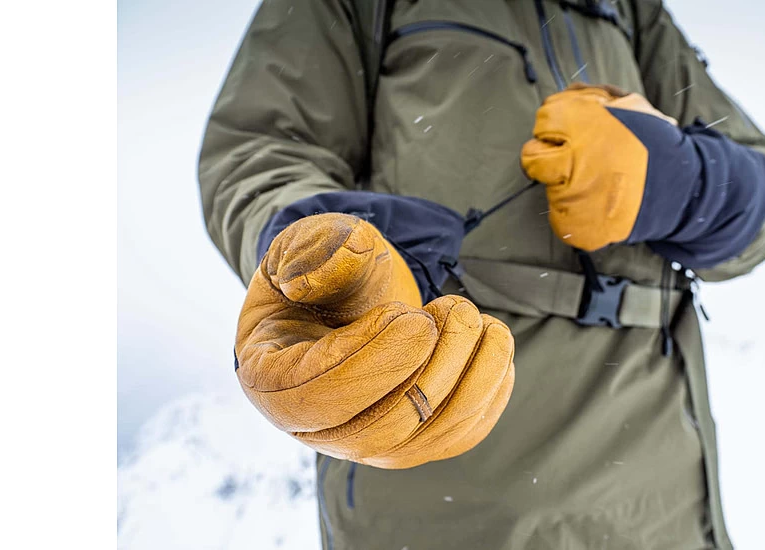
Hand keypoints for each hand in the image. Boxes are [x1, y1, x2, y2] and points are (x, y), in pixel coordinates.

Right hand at [235, 213, 514, 468]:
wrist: (356, 296)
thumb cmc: (329, 271)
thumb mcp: (310, 244)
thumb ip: (311, 252)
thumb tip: (303, 279)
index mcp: (272, 380)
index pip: (319, 396)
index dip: (372, 359)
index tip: (412, 315)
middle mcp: (319, 428)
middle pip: (382, 427)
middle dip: (432, 364)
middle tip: (453, 306)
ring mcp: (372, 442)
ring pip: (430, 436)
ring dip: (472, 374)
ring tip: (471, 315)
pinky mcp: (420, 441)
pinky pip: (464, 434)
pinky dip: (491, 388)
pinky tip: (490, 340)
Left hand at [521, 83, 679, 250]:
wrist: (682, 189)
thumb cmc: (655, 144)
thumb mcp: (632, 105)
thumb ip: (594, 96)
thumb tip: (566, 93)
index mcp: (582, 123)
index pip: (543, 119)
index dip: (555, 126)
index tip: (567, 134)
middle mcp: (573, 158)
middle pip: (531, 157)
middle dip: (546, 157)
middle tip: (570, 161)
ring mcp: (573, 194)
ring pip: (548, 188)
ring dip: (565, 186)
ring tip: (596, 185)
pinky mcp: (577, 225)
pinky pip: (559, 218)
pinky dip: (574, 214)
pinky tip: (596, 205)